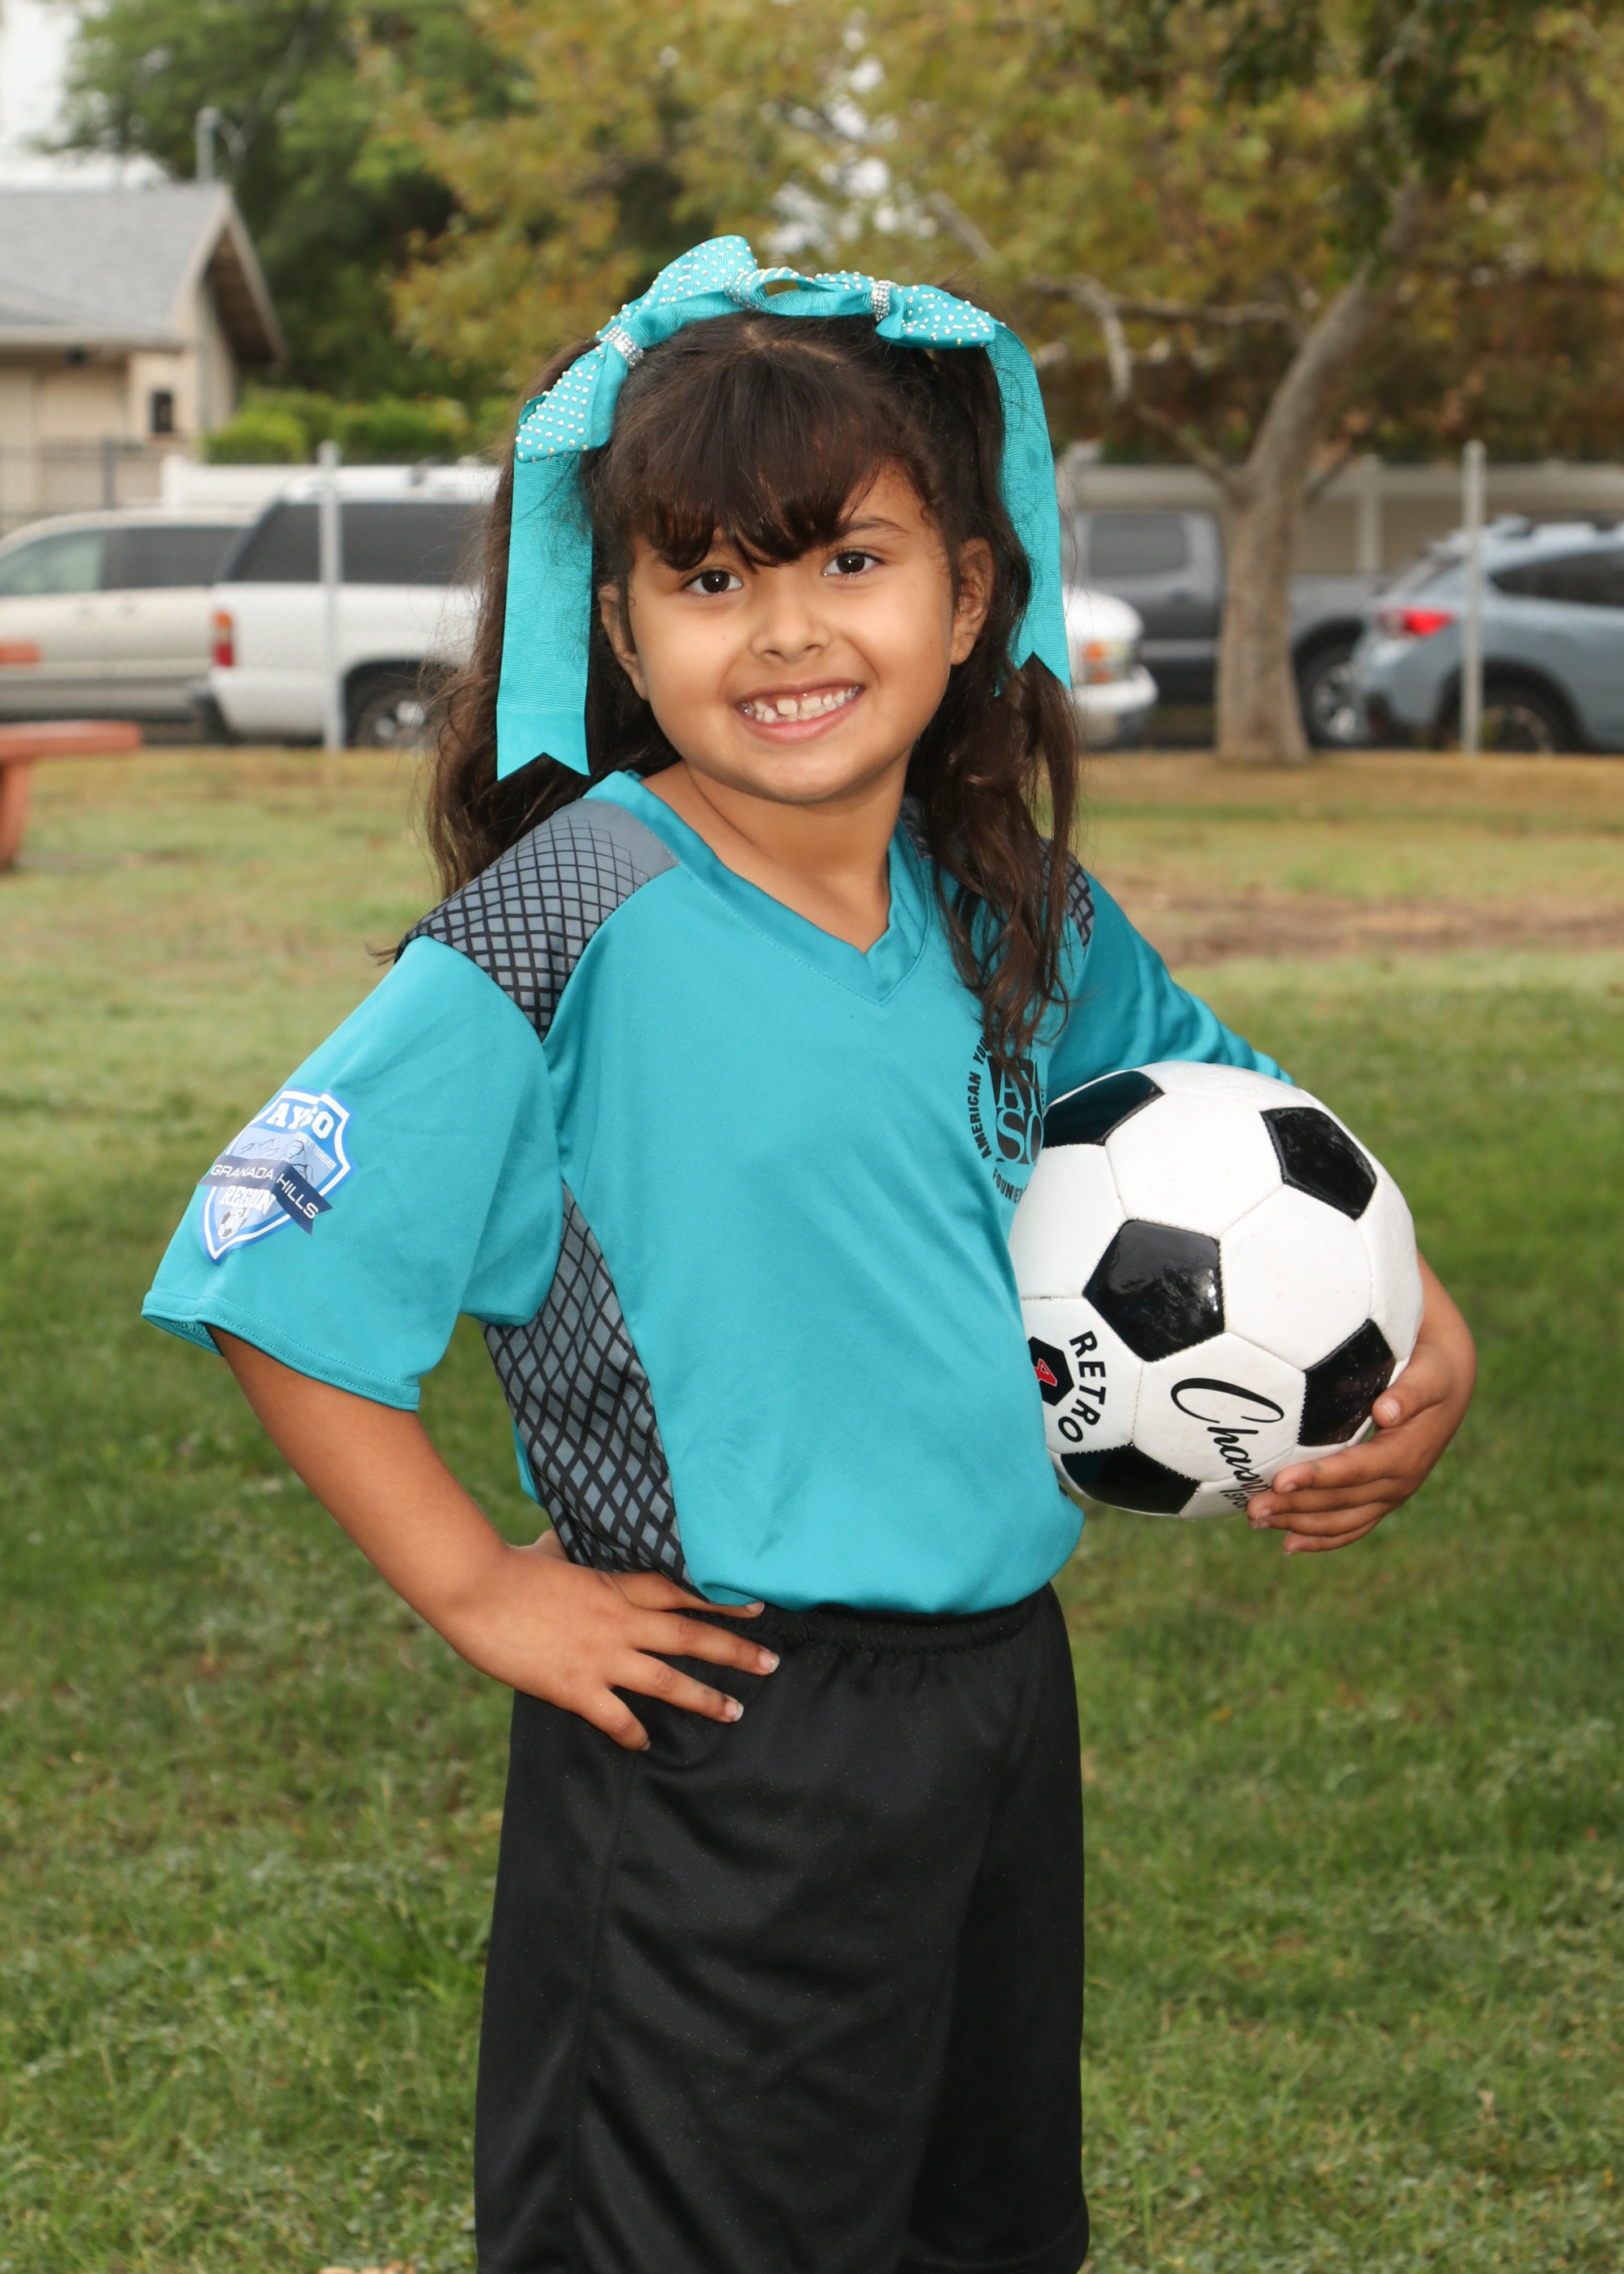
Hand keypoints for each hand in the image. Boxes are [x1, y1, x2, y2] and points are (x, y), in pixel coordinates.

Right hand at [440, 1530, 776, 1751]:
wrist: (477, 1588)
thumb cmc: (512, 1564)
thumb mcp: (557, 1547)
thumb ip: (580, 1548)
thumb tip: (579, 1528)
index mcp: (617, 1585)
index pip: (683, 1591)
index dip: (723, 1600)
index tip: (758, 1606)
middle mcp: (620, 1621)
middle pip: (690, 1636)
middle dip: (734, 1652)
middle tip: (771, 1664)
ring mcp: (601, 1655)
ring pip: (667, 1680)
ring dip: (705, 1698)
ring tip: (736, 1711)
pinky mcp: (575, 1685)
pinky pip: (616, 1716)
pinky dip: (634, 1733)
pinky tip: (646, 1743)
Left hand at [1245, 1255, 1474, 1553]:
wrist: (1449, 1385)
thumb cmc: (1431, 1373)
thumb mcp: (1429, 1375)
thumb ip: (1410, 1393)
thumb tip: (1387, 1411)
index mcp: (1405, 1456)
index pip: (1354, 1472)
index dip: (1317, 1479)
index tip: (1279, 1481)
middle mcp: (1399, 1484)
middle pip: (1340, 1503)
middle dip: (1295, 1507)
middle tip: (1252, 1509)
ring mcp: (1390, 1496)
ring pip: (1341, 1521)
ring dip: (1298, 1525)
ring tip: (1256, 1521)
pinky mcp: (1381, 1499)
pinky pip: (1351, 1527)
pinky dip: (1321, 1539)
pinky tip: (1288, 1544)